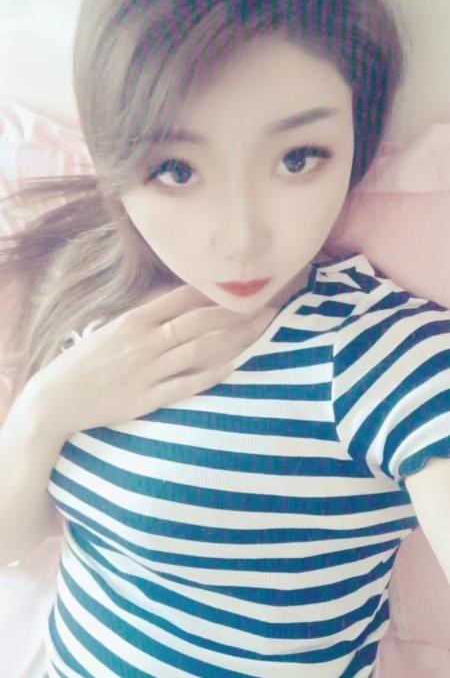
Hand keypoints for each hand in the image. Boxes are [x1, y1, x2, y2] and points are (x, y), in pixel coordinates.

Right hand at [25, 284, 274, 435]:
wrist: (57, 398)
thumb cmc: (86, 362)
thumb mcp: (111, 330)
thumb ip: (145, 319)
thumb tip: (177, 307)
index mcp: (134, 321)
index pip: (181, 298)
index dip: (215, 292)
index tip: (242, 287)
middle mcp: (144, 342)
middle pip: (198, 321)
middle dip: (235, 314)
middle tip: (266, 308)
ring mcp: (147, 370)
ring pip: (198, 350)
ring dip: (232, 340)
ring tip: (260, 333)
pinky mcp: (146, 398)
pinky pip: (185, 385)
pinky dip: (210, 376)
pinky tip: (234, 367)